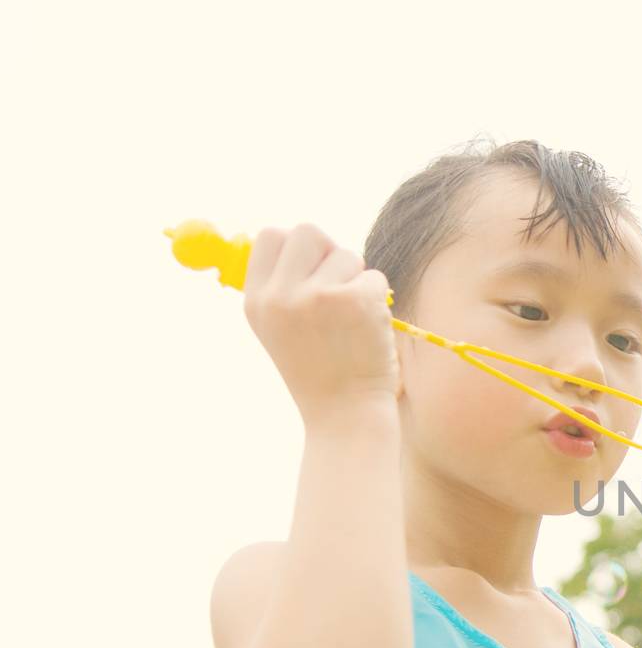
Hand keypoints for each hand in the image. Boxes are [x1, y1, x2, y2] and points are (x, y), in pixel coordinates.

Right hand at [243, 223, 400, 426]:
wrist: (345, 415)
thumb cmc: (319, 372)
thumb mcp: (280, 330)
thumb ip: (281, 286)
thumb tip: (287, 238)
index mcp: (256, 301)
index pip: (270, 237)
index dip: (297, 247)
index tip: (312, 270)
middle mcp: (281, 295)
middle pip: (308, 231)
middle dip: (329, 252)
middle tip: (337, 286)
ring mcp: (317, 296)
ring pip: (346, 254)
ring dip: (356, 280)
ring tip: (351, 321)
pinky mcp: (355, 301)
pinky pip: (374, 277)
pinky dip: (378, 300)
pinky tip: (368, 331)